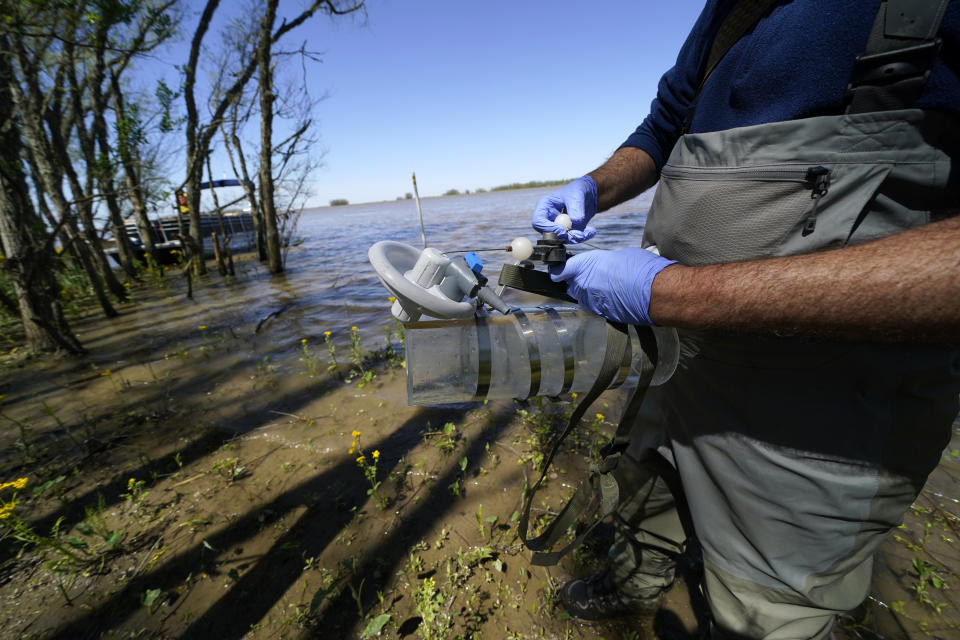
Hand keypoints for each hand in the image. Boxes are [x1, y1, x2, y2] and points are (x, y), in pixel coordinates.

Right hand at [531, 176, 597, 242]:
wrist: (588, 194)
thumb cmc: (578, 190)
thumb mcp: (577, 196)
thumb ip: (575, 209)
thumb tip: (574, 222)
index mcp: (544, 207)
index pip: (538, 222)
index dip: (548, 228)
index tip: (563, 230)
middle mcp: (549, 219)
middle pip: (549, 235)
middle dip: (564, 237)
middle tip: (579, 234)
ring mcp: (558, 226)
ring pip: (562, 239)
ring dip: (576, 238)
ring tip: (590, 231)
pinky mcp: (567, 232)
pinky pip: (572, 239)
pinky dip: (582, 237)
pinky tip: (591, 231)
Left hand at [550, 247, 676, 324]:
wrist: (657, 292)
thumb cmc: (643, 269)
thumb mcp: (620, 256)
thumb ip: (604, 262)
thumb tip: (603, 265)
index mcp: (586, 265)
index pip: (561, 270)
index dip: (559, 270)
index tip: (559, 271)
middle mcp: (585, 285)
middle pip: (571, 285)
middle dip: (576, 281)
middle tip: (591, 275)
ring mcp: (592, 301)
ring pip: (582, 297)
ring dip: (588, 292)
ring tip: (605, 286)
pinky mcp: (602, 313)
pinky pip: (594, 306)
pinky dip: (599, 302)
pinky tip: (613, 296)